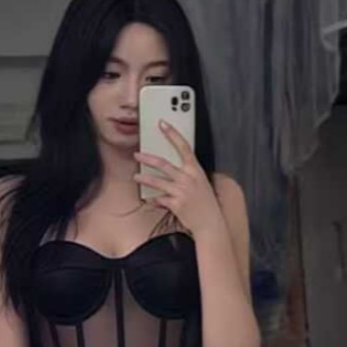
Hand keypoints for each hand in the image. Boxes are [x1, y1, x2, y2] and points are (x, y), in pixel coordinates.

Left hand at [134, 121, 223, 238]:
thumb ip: (189, 174)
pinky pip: (159, 199)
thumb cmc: (206, 203)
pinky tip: (150, 199)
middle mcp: (187, 178)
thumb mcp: (201, 183)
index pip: (183, 146)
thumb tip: (176, 167)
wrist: (210, 223)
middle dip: (147, 158)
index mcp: (195, 170)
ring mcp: (181, 191)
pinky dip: (154, 199)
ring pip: (156, 181)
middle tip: (137, 154)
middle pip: (163, 163)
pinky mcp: (175, 203)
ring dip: (144, 178)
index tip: (162, 124)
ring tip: (136, 176)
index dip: (172, 134)